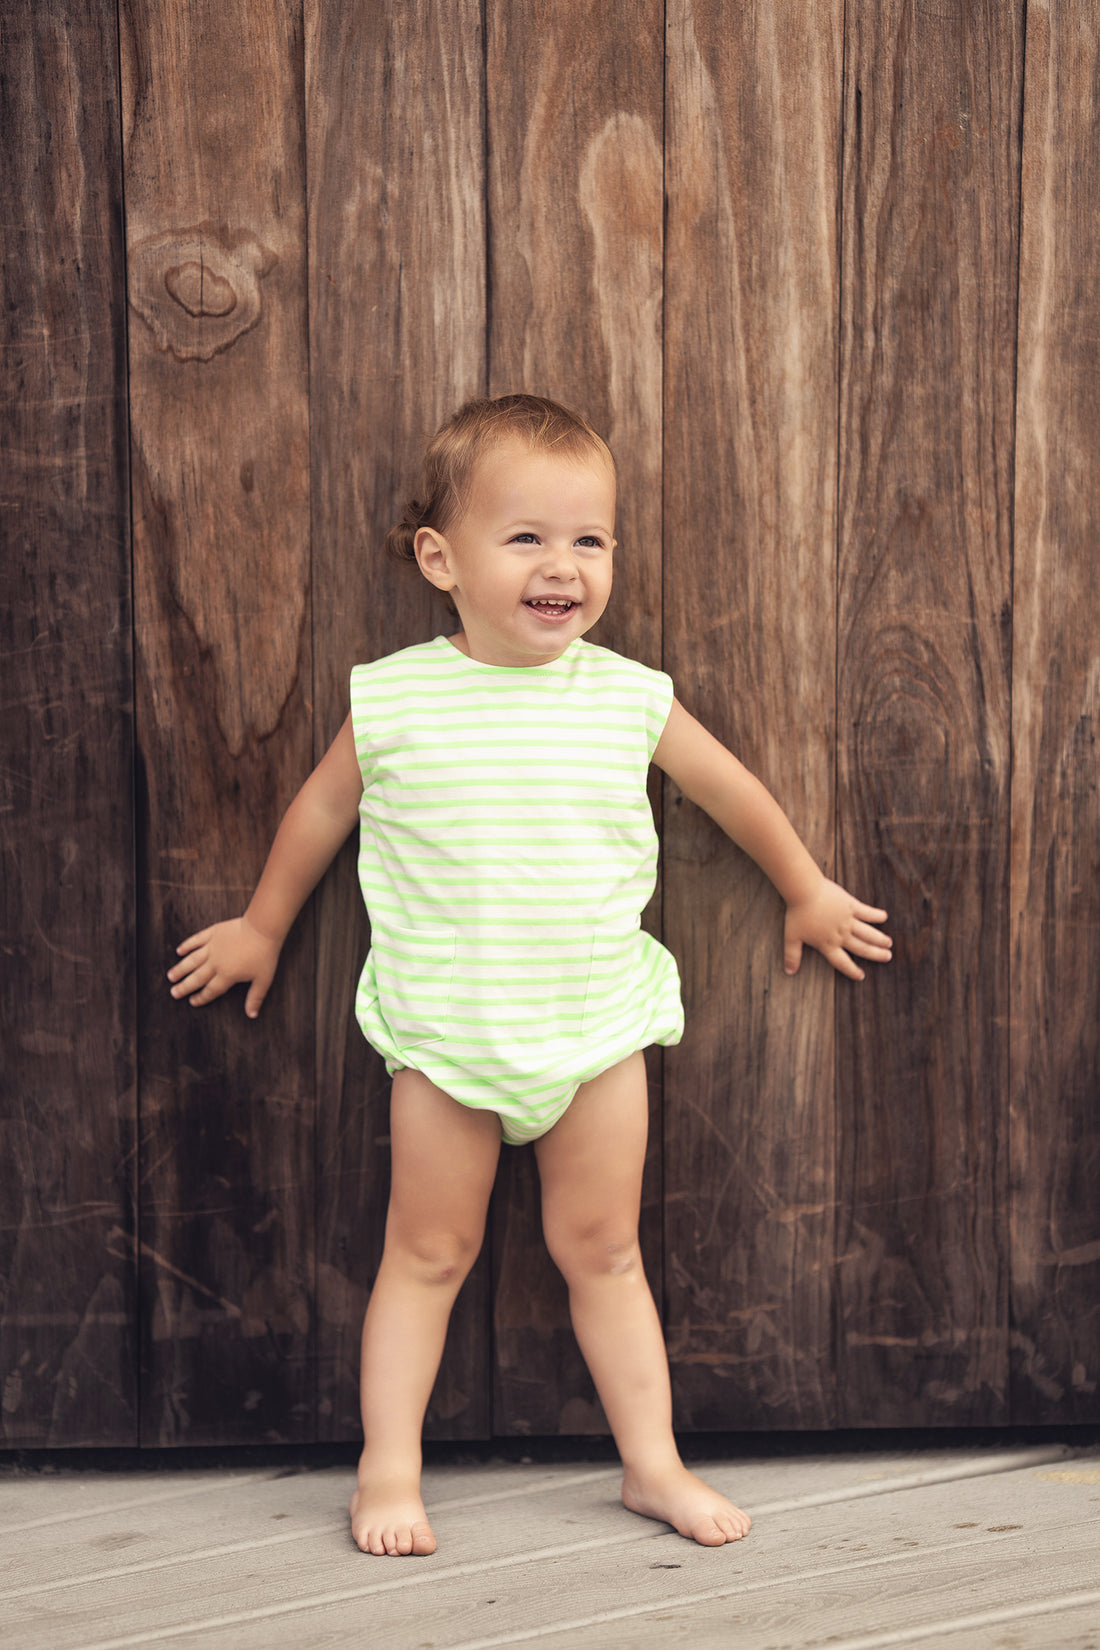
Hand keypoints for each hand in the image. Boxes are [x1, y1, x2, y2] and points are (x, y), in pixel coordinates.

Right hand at [167, 915, 281, 1016]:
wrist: (262, 929)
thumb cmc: (264, 954)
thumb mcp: (263, 979)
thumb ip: (255, 997)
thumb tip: (252, 1015)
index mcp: (227, 975)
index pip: (211, 990)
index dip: (201, 997)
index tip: (192, 1002)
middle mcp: (216, 963)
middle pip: (197, 977)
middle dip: (184, 987)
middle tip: (174, 992)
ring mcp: (212, 947)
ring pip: (192, 960)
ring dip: (181, 969)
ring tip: (171, 976)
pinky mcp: (213, 933)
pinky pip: (196, 940)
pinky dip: (187, 945)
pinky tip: (179, 951)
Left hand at [783, 877, 891, 980]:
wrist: (804, 891)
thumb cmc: (797, 913)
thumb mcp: (791, 937)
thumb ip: (792, 955)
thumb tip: (789, 971)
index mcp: (827, 944)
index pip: (841, 962)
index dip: (851, 970)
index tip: (860, 976)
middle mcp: (840, 934)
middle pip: (861, 948)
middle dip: (875, 954)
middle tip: (887, 957)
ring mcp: (847, 920)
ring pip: (868, 933)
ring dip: (879, 939)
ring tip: (889, 943)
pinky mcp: (850, 905)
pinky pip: (866, 912)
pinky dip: (876, 915)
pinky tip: (884, 917)